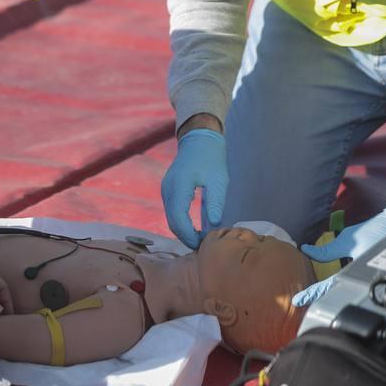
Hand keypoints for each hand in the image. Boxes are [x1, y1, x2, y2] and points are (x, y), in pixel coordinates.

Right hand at [161, 127, 227, 248]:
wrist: (199, 138)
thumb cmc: (211, 157)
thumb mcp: (219, 180)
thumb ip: (216, 203)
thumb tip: (215, 226)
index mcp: (178, 185)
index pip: (178, 218)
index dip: (189, 235)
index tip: (203, 245)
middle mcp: (168, 189)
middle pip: (172, 221)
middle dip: (186, 237)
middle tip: (203, 248)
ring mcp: (166, 189)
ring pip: (171, 218)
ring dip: (183, 231)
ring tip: (201, 241)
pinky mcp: (169, 190)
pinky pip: (172, 212)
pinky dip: (181, 223)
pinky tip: (195, 230)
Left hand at [293, 207, 385, 307]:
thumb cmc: (376, 232)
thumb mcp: (348, 240)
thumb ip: (327, 250)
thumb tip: (306, 250)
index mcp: (355, 273)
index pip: (328, 286)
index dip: (312, 294)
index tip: (297, 300)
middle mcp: (361, 279)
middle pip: (336, 292)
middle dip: (319, 297)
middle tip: (301, 301)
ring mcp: (367, 278)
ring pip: (344, 289)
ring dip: (328, 292)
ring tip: (310, 296)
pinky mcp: (371, 274)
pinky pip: (351, 282)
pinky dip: (339, 285)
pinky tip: (332, 286)